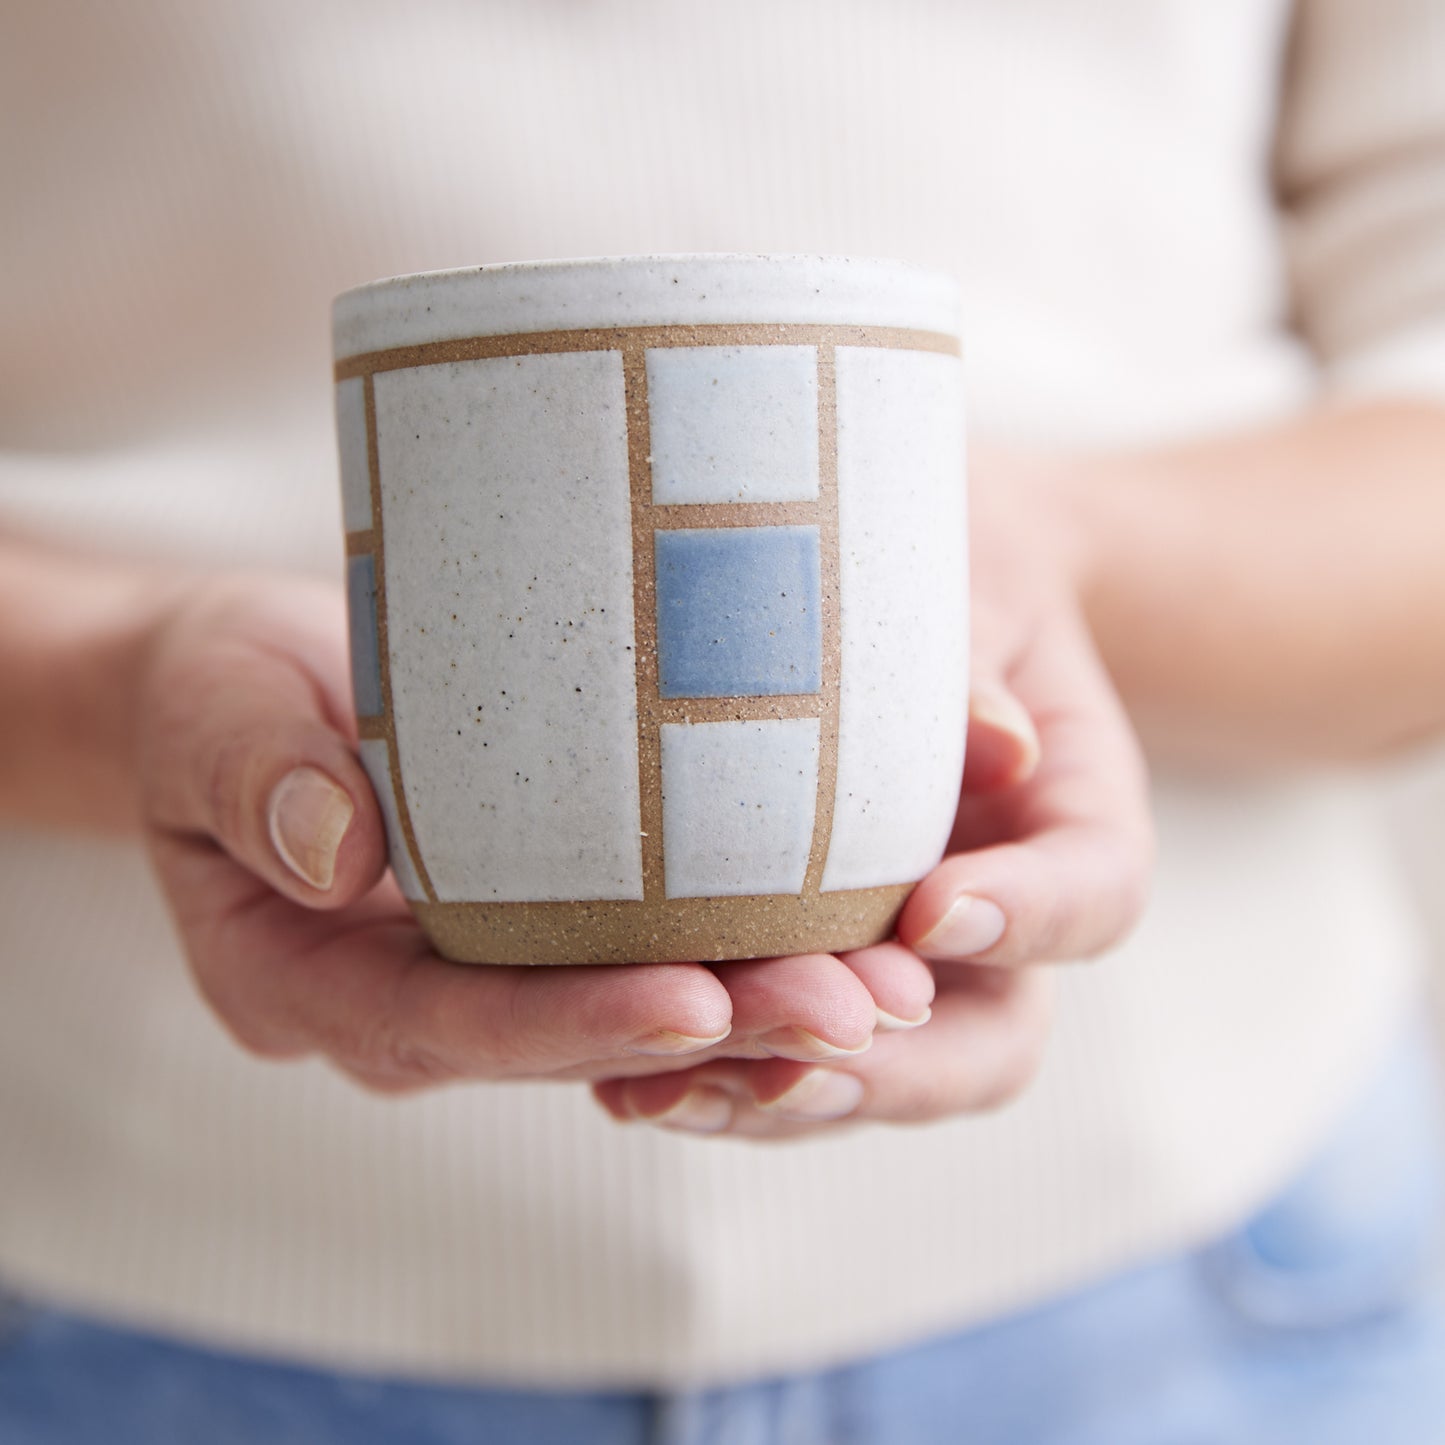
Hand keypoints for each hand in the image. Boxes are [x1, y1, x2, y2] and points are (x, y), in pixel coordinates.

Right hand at [134, 576, 935, 1092]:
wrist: (251, 692)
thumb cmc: (218, 694)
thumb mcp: (210, 712)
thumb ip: (255, 777)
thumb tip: (337, 856)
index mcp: (311, 985)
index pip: (451, 1025)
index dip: (572, 1025)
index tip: (697, 1004)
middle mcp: (409, 1008)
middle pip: (573, 1040)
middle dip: (721, 1033)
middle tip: (859, 1009)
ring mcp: (479, 974)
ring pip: (631, 1011)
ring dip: (766, 1008)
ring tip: (894, 985)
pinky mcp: (539, 925)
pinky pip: (646, 952)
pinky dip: (746, 947)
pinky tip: (854, 926)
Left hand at [591, 478, 1153, 1136]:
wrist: (904, 586)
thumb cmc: (945, 572)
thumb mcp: (969, 590)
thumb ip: (974, 665)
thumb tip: (999, 746)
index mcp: (1071, 823)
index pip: (1096, 895)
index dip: (1028, 918)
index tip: (934, 908)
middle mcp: (999, 919)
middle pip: (992, 1044)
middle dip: (896, 1066)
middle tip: (798, 1055)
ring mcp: (908, 962)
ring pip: (883, 1076)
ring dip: (786, 1097)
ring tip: (675, 1094)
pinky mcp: (818, 970)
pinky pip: (787, 1055)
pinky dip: (716, 1078)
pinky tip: (626, 1084)